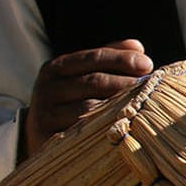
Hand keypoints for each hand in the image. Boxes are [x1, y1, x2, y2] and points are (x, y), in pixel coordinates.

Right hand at [22, 39, 153, 157]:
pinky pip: (82, 134)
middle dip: (126, 83)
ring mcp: (45, 114)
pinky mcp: (47, 139)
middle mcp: (47, 88)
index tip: (148, 65)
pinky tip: (124, 127)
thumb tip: (138, 46)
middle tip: (151, 88)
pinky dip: (105, 129)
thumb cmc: (69, 101)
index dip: (122, 59)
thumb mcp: (80, 76)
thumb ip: (107, 59)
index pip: (93, 58)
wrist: (34, 135)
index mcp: (56, 68)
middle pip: (94, 82)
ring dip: (120, 106)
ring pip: (90, 109)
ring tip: (142, 107)